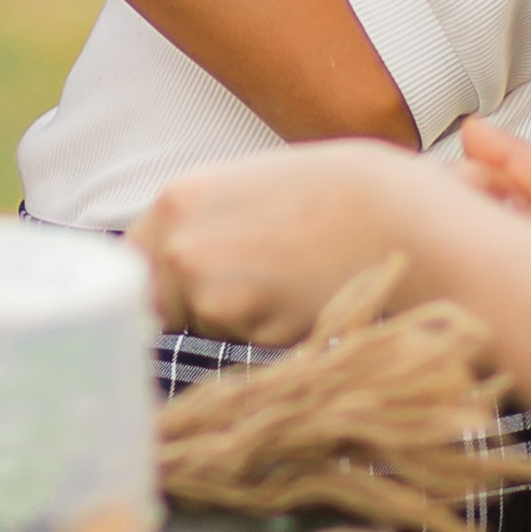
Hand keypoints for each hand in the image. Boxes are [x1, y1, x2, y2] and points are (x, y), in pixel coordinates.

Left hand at [133, 142, 422, 344]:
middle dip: (194, 305)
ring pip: (202, 325)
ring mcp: (205, 285)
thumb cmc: (336, 196)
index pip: (133, 263)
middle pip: (158, 302)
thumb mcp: (250, 190)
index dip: (159, 283)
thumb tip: (170, 268)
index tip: (184, 292)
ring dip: (236, 320)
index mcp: (177, 198)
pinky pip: (240, 341)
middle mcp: (178, 241)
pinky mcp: (241, 321)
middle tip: (257, 280)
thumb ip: (203, 223)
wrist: (397, 216)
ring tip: (289, 279)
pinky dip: (267, 333)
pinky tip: (304, 297)